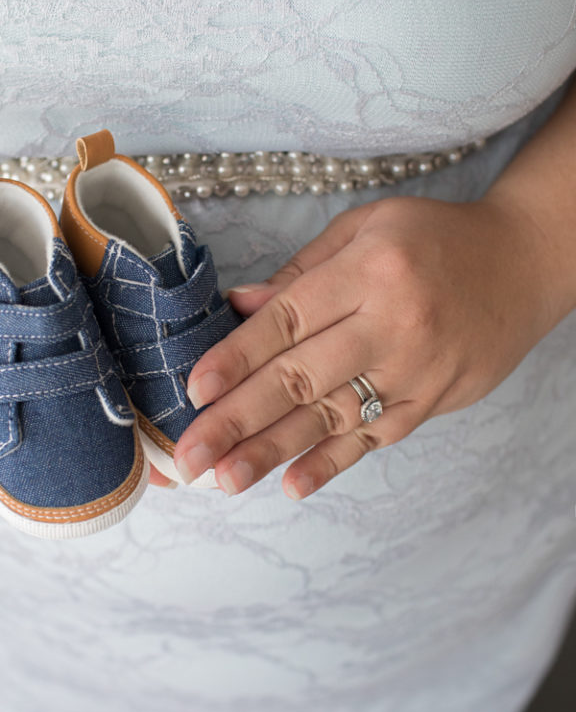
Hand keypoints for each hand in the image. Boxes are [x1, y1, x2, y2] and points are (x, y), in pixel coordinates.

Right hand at [0, 217, 183, 489]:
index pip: (40, 429)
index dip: (84, 440)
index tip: (130, 444)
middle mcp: (18, 372)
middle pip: (77, 396)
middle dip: (126, 410)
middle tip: (175, 421)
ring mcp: (35, 334)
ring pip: (89, 352)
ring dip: (130, 357)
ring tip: (183, 367)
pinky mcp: (47, 293)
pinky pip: (84, 304)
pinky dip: (113, 303)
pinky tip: (154, 302)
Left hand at [173, 193, 552, 498]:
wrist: (523, 263)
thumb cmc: (435, 238)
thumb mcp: (367, 226)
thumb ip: (303, 270)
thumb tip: (239, 307)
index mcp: (370, 270)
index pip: (289, 319)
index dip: (238, 356)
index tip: (195, 388)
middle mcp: (393, 324)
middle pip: (302, 377)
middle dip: (237, 419)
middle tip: (189, 455)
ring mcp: (415, 370)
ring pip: (333, 417)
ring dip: (273, 452)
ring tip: (225, 479)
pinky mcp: (433, 401)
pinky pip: (377, 439)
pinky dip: (334, 464)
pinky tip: (294, 484)